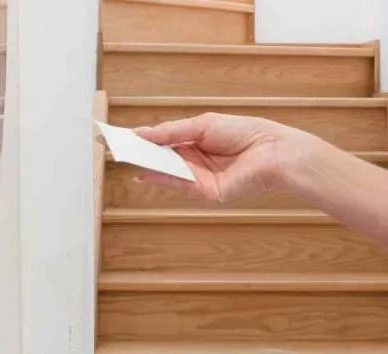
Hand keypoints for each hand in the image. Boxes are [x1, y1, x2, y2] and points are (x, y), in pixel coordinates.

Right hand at [134, 113, 319, 205]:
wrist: (271, 150)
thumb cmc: (244, 132)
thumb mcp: (202, 125)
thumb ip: (172, 132)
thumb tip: (143, 133)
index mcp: (196, 144)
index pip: (164, 144)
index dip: (144, 141)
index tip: (122, 138)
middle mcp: (195, 164)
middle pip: (162, 160)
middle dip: (140, 154)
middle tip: (116, 148)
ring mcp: (200, 181)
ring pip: (168, 174)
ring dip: (146, 166)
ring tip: (124, 157)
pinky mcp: (206, 194)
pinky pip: (180, 185)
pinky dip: (162, 178)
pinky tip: (144, 170)